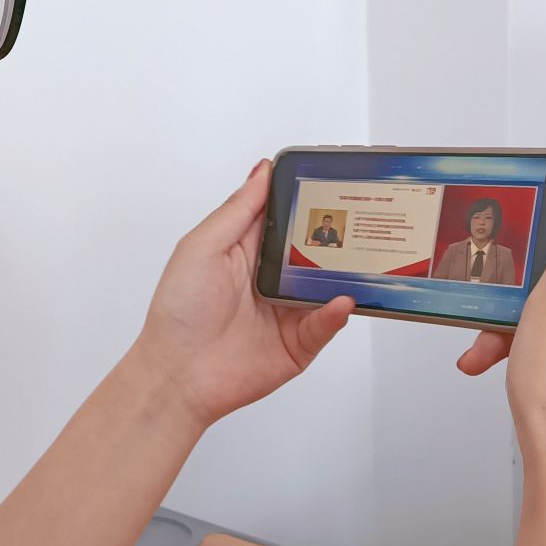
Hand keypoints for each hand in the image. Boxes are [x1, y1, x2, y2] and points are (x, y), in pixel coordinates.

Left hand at [129, 159, 354, 432]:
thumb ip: (237, 211)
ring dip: (347, 271)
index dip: (306, 197)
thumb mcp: (201, 248)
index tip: (333, 177)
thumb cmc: (179, 311)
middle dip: (338, 233)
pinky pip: (327, 323)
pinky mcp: (299, 342)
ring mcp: (288, 309)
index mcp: (246, 249)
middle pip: (314, 248)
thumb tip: (263, 171)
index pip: (285, 215)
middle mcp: (271, 276)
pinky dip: (336, 311)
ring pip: (329, 284)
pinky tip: (341, 299)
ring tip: (366, 255)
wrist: (178, 375)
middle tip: (365, 213)